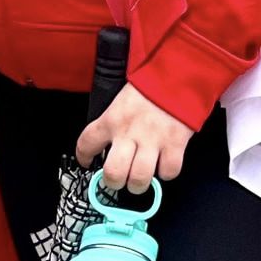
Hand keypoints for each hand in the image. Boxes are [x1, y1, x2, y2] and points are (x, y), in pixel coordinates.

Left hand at [77, 84, 193, 194]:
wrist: (177, 76)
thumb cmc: (148, 88)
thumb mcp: (120, 101)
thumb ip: (113, 122)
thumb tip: (106, 145)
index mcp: (111, 119)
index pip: (86, 144)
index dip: (83, 158)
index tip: (87, 163)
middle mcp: (128, 132)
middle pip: (113, 172)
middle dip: (114, 183)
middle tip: (117, 180)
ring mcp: (152, 139)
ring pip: (139, 177)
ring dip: (138, 185)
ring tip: (138, 180)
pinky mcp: (175, 143)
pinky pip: (169, 171)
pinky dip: (166, 174)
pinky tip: (163, 166)